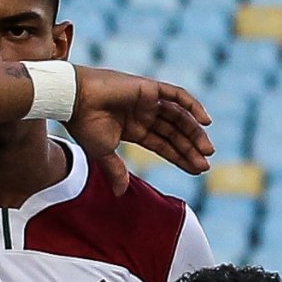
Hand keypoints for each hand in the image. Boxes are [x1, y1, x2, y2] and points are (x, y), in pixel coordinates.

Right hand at [73, 67, 214, 176]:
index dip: (180, 157)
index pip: (163, 145)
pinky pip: (177, 95)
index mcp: (134, 129)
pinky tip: (206, 122)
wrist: (73, 100)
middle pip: (174, 133)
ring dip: (194, 132)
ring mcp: (147, 100)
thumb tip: (120, 194)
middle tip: (206, 165)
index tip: (197, 170)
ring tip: (207, 150)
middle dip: (190, 148)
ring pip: (179, 117)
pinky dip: (193, 105)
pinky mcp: (149, 88)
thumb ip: (115, 171)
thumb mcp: (103, 152)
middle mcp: (143, 114)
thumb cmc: (84, 124)